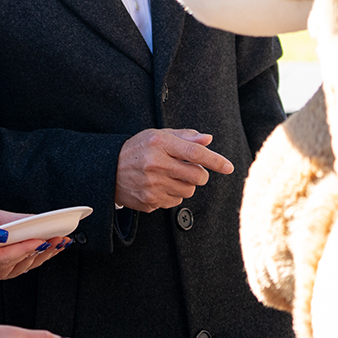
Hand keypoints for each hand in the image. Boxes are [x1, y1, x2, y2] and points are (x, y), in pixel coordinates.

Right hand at [0, 208, 67, 285]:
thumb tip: (4, 235)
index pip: (2, 257)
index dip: (26, 248)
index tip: (46, 238)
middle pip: (6, 268)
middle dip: (33, 255)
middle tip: (57, 243)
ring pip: (0, 272)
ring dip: (24, 260)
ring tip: (46, 248)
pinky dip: (7, 262)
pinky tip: (19, 255)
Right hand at [115, 129, 232, 211]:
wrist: (108, 170)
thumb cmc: (137, 149)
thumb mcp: (157, 135)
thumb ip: (184, 137)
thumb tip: (208, 140)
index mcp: (159, 144)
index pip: (195, 152)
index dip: (215, 160)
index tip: (229, 167)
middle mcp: (156, 164)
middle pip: (197, 176)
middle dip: (199, 174)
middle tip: (190, 169)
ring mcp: (152, 185)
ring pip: (188, 191)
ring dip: (185, 184)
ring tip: (170, 176)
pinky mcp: (149, 201)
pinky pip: (175, 202)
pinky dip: (172, 194)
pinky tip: (159, 186)